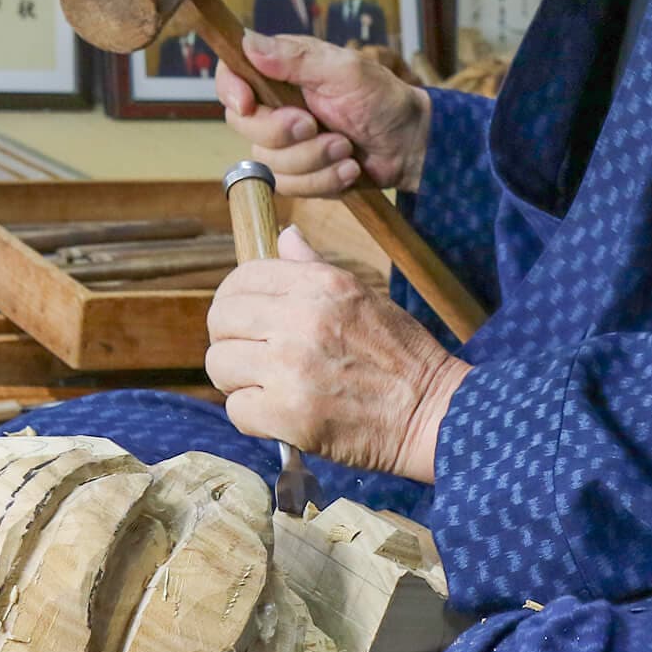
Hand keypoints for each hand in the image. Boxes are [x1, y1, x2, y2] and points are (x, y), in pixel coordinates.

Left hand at [206, 227, 467, 481]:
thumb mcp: (364, 295)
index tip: (243, 317)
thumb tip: (285, 236)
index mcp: (321, 286)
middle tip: (250, 355)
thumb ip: (314, 268)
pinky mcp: (287, 415)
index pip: (243, 278)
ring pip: (219, 364)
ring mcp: (290, 368)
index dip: (233, 298)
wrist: (432, 413)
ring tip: (265, 386)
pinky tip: (278, 414)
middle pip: (220, 320)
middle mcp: (301, 320)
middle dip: (229, 338)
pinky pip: (235, 409)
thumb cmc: (402, 356)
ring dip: (237, 379)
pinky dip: (252, 415)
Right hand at [218, 31, 431, 196]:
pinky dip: (324, 180)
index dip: (230, 91)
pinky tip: (349, 169)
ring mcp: (285, 143)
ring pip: (269, 162)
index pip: (231, 75)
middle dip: (284, 134)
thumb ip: (297, 58)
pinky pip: (290, 187)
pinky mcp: (298, 174)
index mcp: (281, 71)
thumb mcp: (346, 71)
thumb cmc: (383, 98)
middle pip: (244, 125)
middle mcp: (275, 105)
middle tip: (316, 125)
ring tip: (347, 148)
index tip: (248, 104)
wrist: (410, 145)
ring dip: (314, 160)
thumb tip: (248, 42)